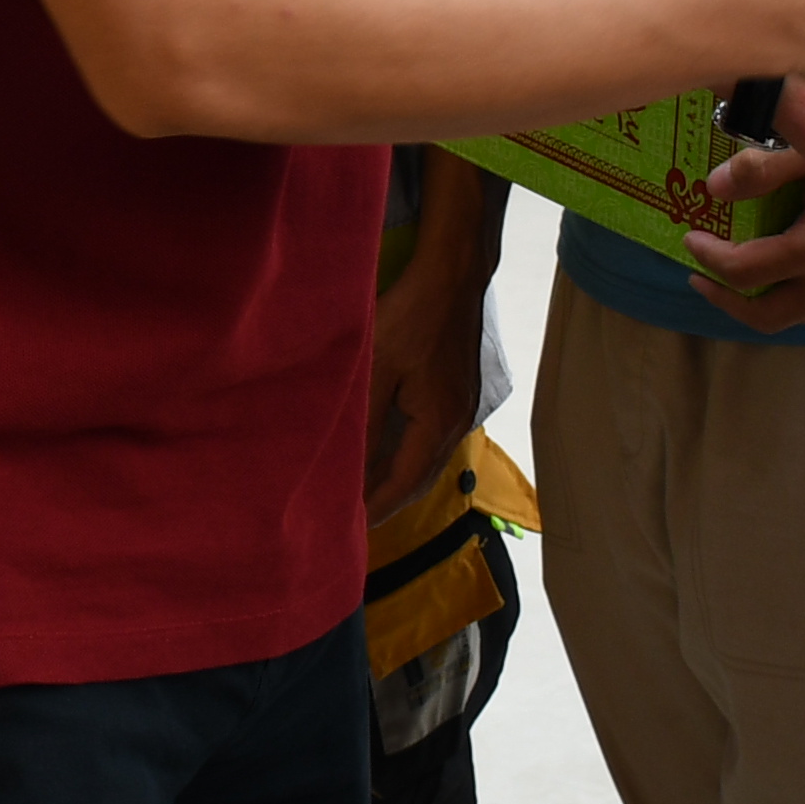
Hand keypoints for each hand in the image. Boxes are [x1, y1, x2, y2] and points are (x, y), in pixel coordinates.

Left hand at [365, 162, 508, 511]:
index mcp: (438, 425)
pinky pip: (430, 438)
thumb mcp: (376, 367)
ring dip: (397, 478)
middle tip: (354, 521)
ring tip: (365, 494)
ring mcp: (461, 406)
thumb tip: (343, 463)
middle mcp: (456, 423)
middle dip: (387, 502)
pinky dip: (407, 454)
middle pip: (418, 478)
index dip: (375, 509)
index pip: (402, 484)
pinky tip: (386, 451)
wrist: (452, 273)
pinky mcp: (458, 389)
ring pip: (426, 458)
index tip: (349, 530)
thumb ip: (361, 418)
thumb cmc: (411, 316)